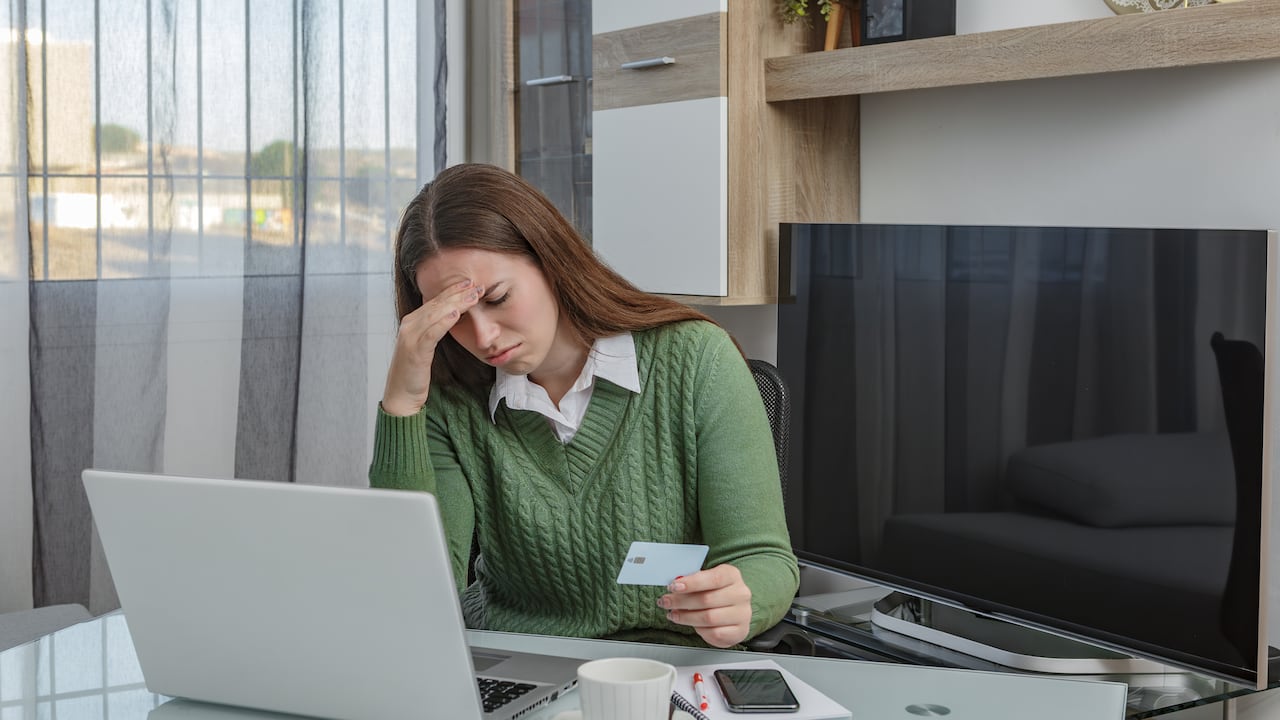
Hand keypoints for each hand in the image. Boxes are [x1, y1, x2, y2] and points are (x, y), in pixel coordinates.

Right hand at [381, 279, 481, 415]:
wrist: (401, 395)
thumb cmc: (415, 372)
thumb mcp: (426, 346)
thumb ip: (435, 330)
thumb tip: (453, 317)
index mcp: (412, 322)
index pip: (435, 301)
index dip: (452, 291)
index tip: (470, 283)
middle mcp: (409, 325)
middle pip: (437, 304)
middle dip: (457, 293)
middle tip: (476, 285)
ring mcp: (410, 337)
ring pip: (435, 314)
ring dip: (456, 304)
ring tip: (472, 296)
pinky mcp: (414, 351)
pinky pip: (431, 333)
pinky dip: (443, 322)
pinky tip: (456, 315)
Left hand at [658, 563, 751, 647]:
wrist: (734, 611)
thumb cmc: (716, 593)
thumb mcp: (706, 580)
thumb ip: (692, 581)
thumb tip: (675, 584)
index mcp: (732, 575)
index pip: (713, 578)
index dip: (692, 583)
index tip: (673, 587)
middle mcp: (740, 594)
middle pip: (707, 599)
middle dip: (681, 601)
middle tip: (666, 602)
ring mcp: (742, 614)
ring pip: (708, 618)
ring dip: (686, 617)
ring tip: (674, 614)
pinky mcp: (740, 631)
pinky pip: (715, 633)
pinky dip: (699, 630)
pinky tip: (692, 624)